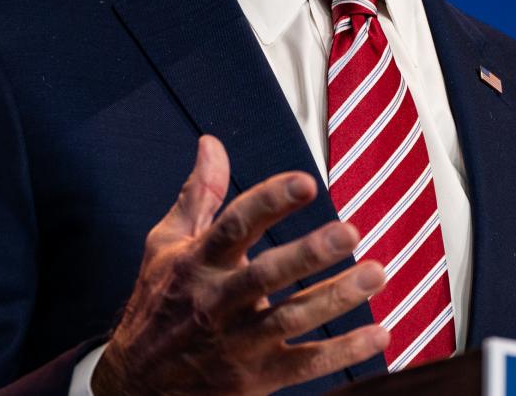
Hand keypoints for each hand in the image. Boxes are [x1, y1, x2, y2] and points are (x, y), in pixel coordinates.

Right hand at [92, 135, 388, 394]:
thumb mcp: (166, 246)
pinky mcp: (255, 377)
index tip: (305, 181)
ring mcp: (237, 342)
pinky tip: (379, 334)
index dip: (269, 201)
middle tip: (350, 232)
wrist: (136, 385)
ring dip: (336, 298)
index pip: (234, 225)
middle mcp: (217, 301)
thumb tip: (211, 144)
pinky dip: (343, 352)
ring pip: (291, 318)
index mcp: (198, 263)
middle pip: (265, 275)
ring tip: (376, 274)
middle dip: (309, 254)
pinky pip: (305, 365)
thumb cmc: (157, 305)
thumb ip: (198, 195)